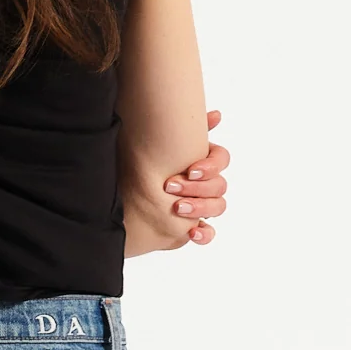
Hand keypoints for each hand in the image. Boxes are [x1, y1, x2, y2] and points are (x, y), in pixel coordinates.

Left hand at [162, 111, 229, 245]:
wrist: (129, 193)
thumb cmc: (151, 163)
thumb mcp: (165, 143)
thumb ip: (185, 128)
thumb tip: (217, 115)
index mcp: (205, 162)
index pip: (222, 160)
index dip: (210, 166)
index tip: (190, 170)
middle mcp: (208, 184)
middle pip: (220, 185)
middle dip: (196, 188)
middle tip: (170, 187)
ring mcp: (204, 206)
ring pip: (218, 207)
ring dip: (200, 207)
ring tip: (177, 207)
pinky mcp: (195, 225)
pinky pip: (209, 233)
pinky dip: (204, 234)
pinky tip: (192, 232)